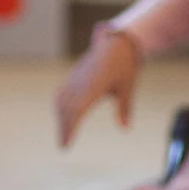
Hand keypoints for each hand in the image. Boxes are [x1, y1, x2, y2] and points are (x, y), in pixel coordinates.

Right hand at [55, 27, 140, 146]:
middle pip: (67, 107)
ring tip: (63, 136)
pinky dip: (60, 107)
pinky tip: (61, 117)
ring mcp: (76, 77)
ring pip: (62, 100)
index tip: (67, 142)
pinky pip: (62, 93)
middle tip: (64, 147)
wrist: (117, 42)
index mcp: (95, 84)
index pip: (78, 109)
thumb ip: (125, 108)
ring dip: (60, 118)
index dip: (70, 127)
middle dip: (64, 127)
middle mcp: (81, 81)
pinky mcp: (74, 75)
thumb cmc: (125, 66)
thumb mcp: (128, 87)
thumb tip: (126, 129)